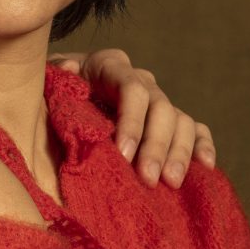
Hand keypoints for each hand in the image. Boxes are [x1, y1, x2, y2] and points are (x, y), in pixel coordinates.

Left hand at [49, 48, 214, 188]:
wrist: (53, 104)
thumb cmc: (46, 94)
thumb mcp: (44, 82)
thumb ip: (54, 76)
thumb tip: (70, 69)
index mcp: (109, 66)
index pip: (132, 89)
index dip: (132, 121)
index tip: (123, 154)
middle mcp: (140, 81)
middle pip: (161, 108)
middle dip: (156, 145)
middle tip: (148, 179)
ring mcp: (157, 102)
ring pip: (181, 121)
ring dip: (179, 152)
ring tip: (171, 183)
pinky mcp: (169, 124)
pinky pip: (196, 130)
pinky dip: (203, 146)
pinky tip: (205, 168)